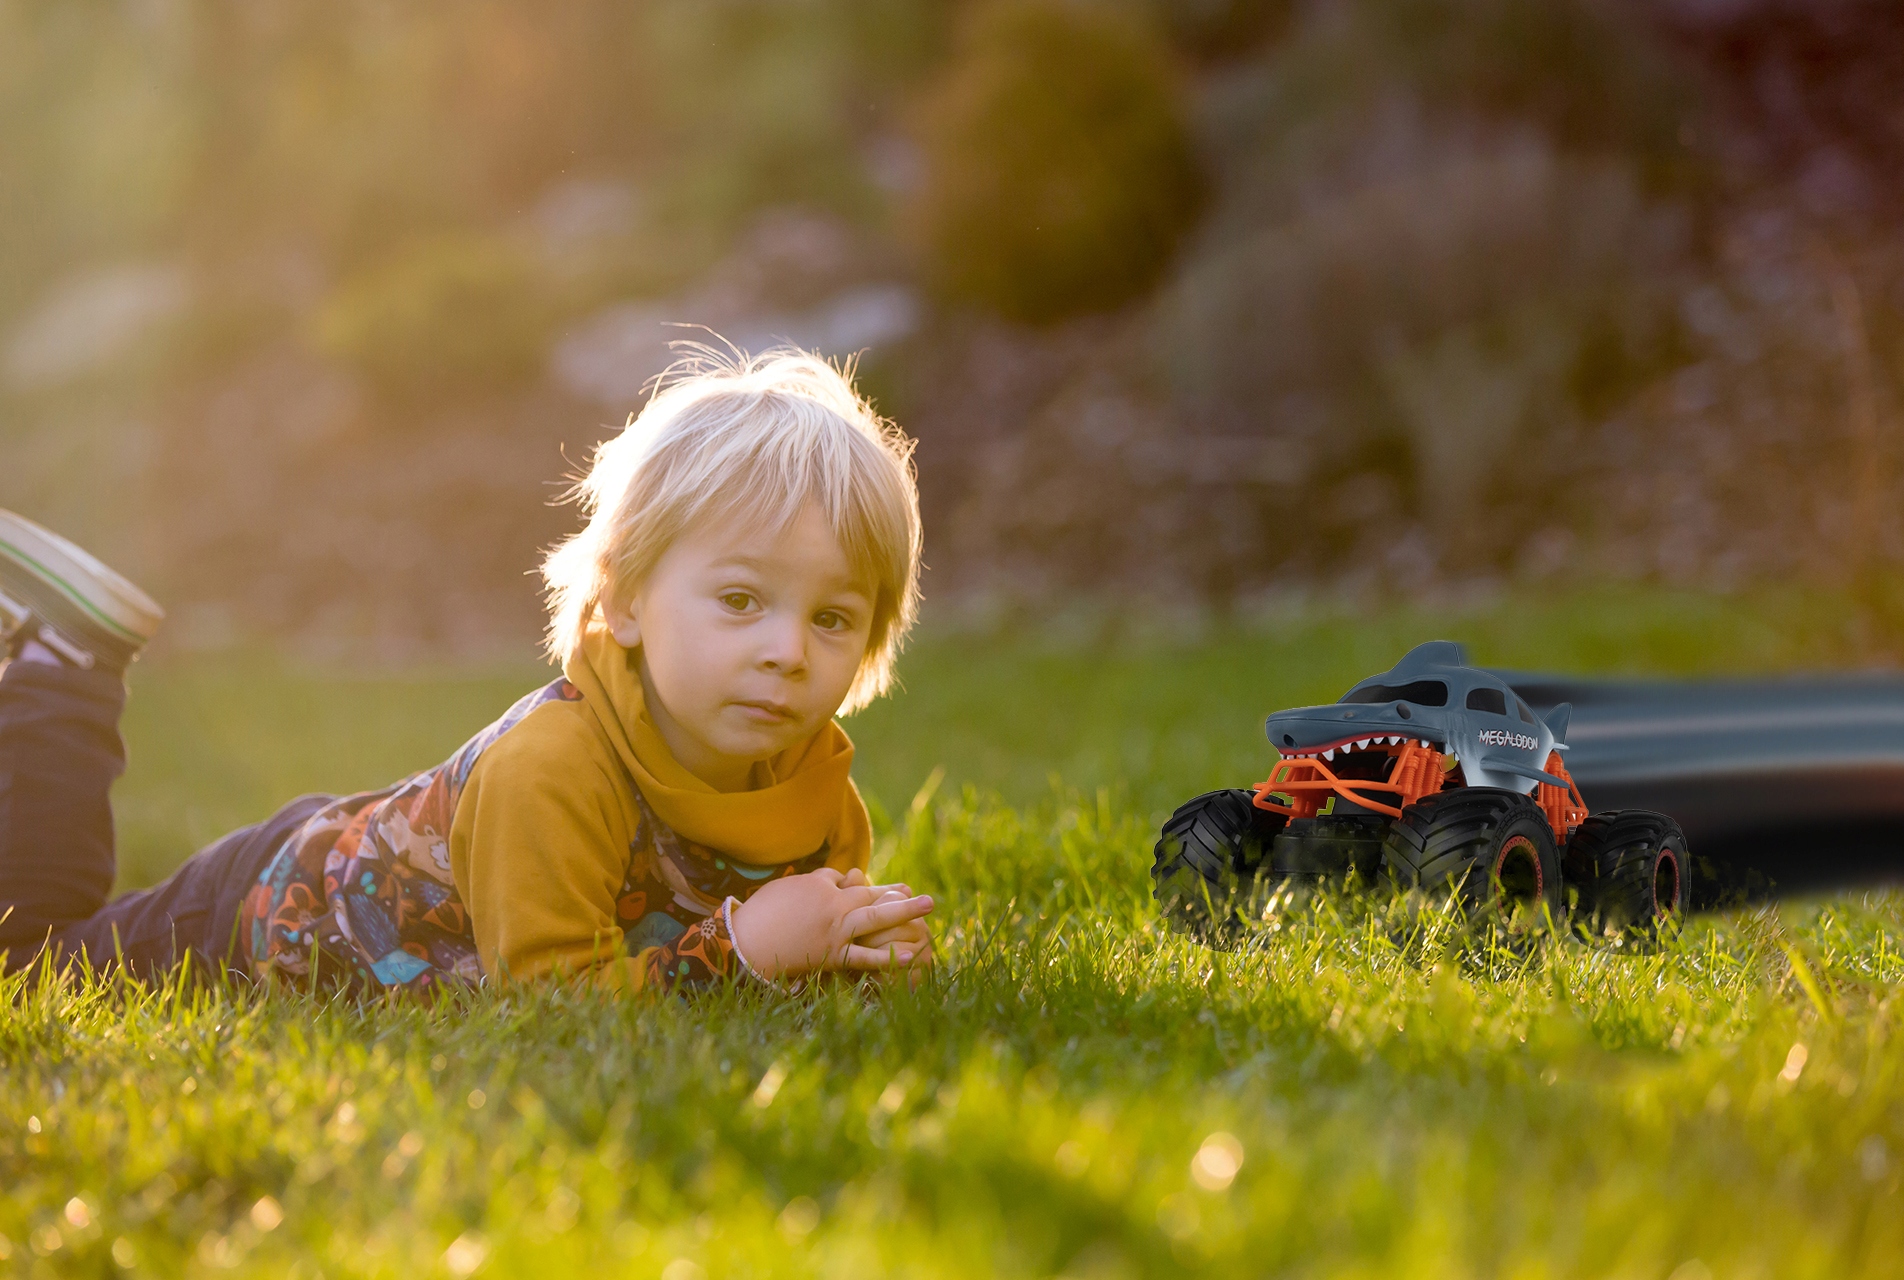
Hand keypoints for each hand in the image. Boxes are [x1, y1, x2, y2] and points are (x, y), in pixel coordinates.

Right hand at [729, 868, 933, 980]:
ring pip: (876, 918)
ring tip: (930, 906)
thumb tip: (838, 877)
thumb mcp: (788, 888)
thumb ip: (815, 882)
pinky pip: (866, 957)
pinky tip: (912, 956)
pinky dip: (889, 958)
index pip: (848, 881)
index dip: (860, 886)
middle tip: (920, 895)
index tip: (876, 889)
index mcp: (821, 887)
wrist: (747, 943)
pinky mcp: (833, 956)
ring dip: (905, 911)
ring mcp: (836, 932)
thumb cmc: (762, 913)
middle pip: (871, 896)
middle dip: (896, 894)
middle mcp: (834, 907)